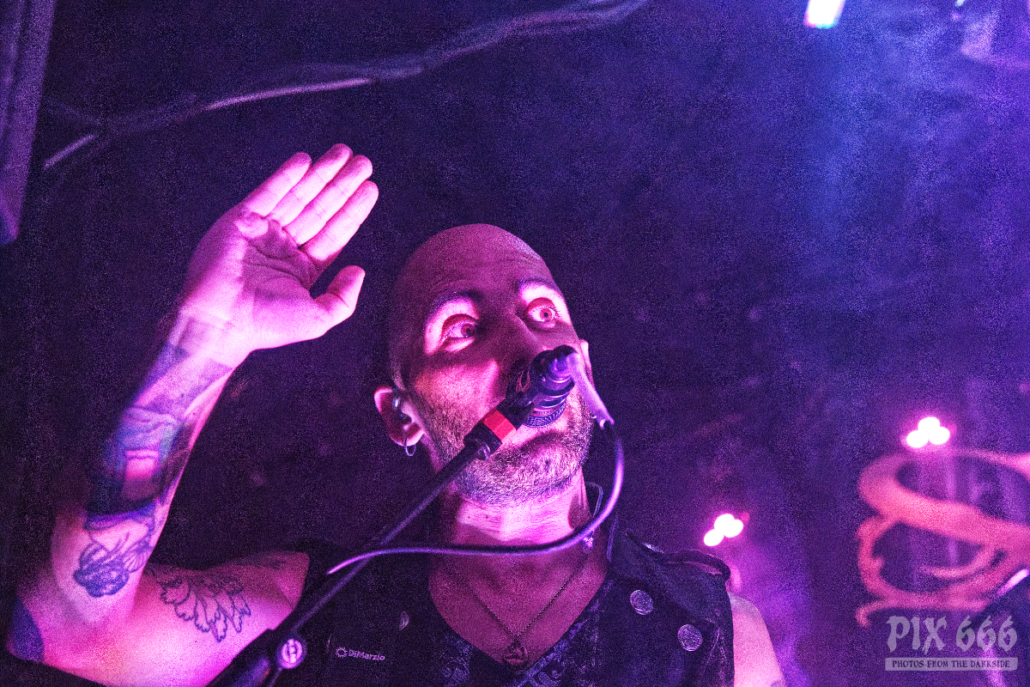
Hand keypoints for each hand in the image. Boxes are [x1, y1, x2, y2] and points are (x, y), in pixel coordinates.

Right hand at [175, 145, 377, 363]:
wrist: (221, 321)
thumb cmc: (267, 325)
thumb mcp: (319, 317)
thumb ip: (344, 297)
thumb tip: (359, 269)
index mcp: (302, 268)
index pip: (334, 232)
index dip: (353, 209)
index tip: (371, 187)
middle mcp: (283, 247)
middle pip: (320, 208)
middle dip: (341, 184)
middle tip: (364, 161)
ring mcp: (262, 231)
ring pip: (298, 196)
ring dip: (320, 173)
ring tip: (343, 152)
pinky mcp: (240, 220)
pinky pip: (268, 192)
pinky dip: (286, 175)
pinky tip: (306, 160)